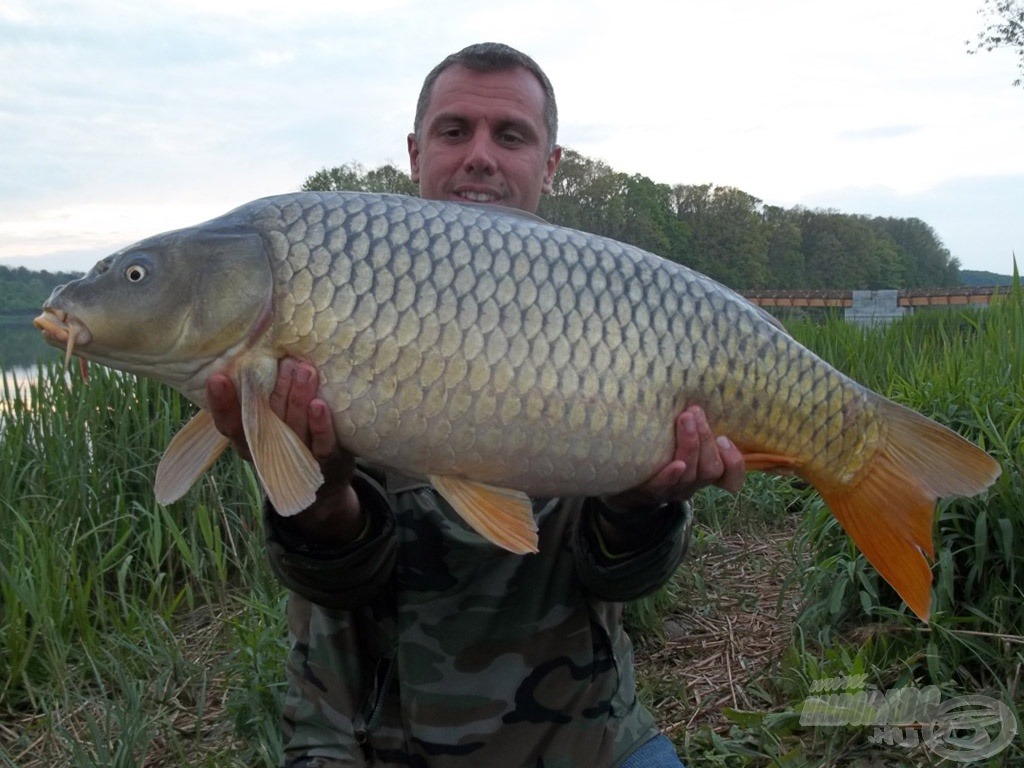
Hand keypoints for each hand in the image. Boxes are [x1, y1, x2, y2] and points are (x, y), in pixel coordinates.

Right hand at [206, 358, 363, 543]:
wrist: (325, 482)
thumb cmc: (291, 436)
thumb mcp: (270, 418)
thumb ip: (261, 393)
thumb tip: (256, 345)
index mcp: (249, 439)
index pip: (228, 424)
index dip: (221, 403)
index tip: (217, 377)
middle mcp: (268, 451)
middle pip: (266, 418)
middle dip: (273, 387)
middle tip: (281, 360)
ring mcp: (297, 457)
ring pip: (294, 425)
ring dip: (298, 396)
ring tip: (304, 369)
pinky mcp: (326, 460)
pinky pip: (322, 443)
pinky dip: (320, 424)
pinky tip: (319, 405)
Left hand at [603, 404, 744, 511]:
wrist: (619, 480)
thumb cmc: (655, 452)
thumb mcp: (676, 439)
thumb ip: (691, 423)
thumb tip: (692, 382)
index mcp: (703, 471)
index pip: (731, 476)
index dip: (734, 461)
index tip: (724, 437)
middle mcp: (692, 484)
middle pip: (711, 468)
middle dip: (705, 438)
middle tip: (694, 411)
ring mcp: (671, 490)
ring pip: (691, 474)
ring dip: (691, 445)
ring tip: (684, 419)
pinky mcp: (649, 492)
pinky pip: (664, 486)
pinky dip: (671, 474)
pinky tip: (675, 463)